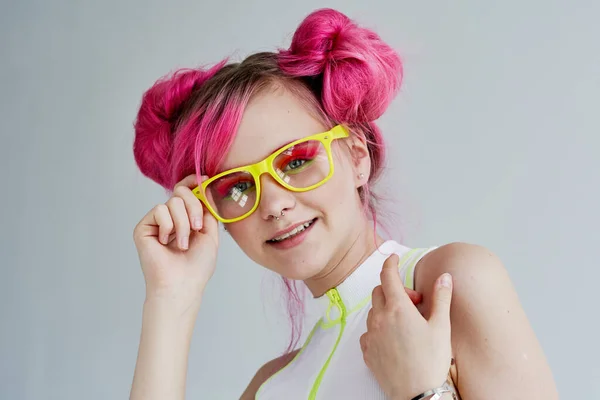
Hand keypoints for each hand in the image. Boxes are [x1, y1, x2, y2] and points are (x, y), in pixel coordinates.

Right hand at [133, 174, 218, 315]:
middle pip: (181, 192)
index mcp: (186, 219)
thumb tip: (206, 187)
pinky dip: (168, 226)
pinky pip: (159, 210)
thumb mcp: (210, 233)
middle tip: (196, 227)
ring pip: (172, 202)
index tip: (203, 177)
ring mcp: (156, 223)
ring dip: (183, 223)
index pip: (187, 193)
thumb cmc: (197, 266)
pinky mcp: (143, 228)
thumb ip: (208, 210)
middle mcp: (171, 219)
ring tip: (182, 244)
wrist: (182, 284)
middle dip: (193, 207)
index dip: (194, 182)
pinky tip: (166, 243)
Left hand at [359, 254, 453, 399]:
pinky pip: (368, 331)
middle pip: (379, 291)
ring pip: (373, 311)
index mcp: (398, 308)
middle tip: (413, 303)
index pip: (387, 275)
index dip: (390, 263)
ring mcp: (371, 335)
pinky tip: (393, 337)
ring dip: (386, 309)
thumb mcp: (442, 327)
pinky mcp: (367, 351)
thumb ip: (441, 298)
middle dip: (394, 290)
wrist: (418, 394)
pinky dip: (378, 328)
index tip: (393, 257)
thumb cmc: (432, 362)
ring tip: (405, 323)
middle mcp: (380, 318)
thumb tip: (444, 277)